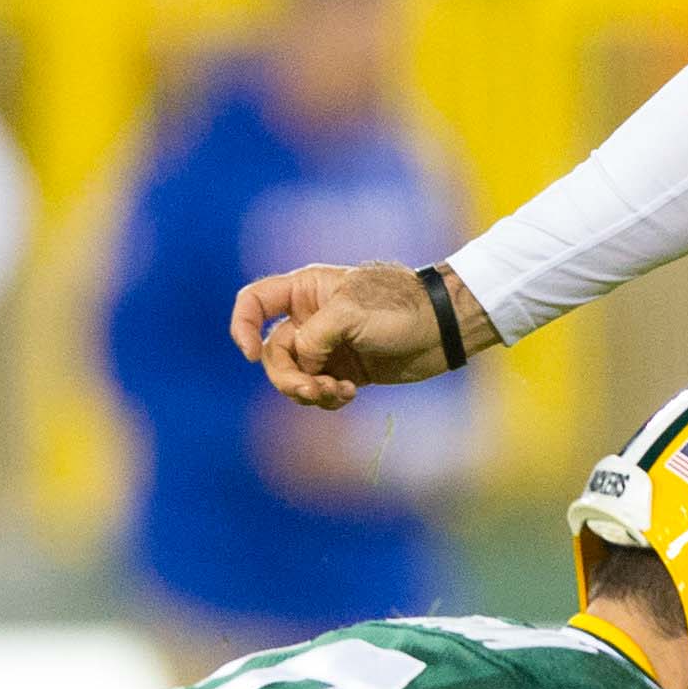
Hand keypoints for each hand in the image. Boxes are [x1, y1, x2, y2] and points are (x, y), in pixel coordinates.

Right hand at [229, 258, 494, 408]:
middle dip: (287, 376)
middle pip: (273, 352)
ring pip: (294, 376)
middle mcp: (310, 317)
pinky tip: (350, 395)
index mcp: (306, 290)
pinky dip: (326, 398)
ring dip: (308, 391)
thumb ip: (314, 337)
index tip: (251, 354)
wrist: (444, 329)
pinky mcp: (344, 371)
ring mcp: (327, 346)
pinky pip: (318, 391)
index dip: (242, 327)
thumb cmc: (400, 308)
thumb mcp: (351, 313)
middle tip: (312, 389)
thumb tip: (301, 364)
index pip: (254, 302)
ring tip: (338, 393)